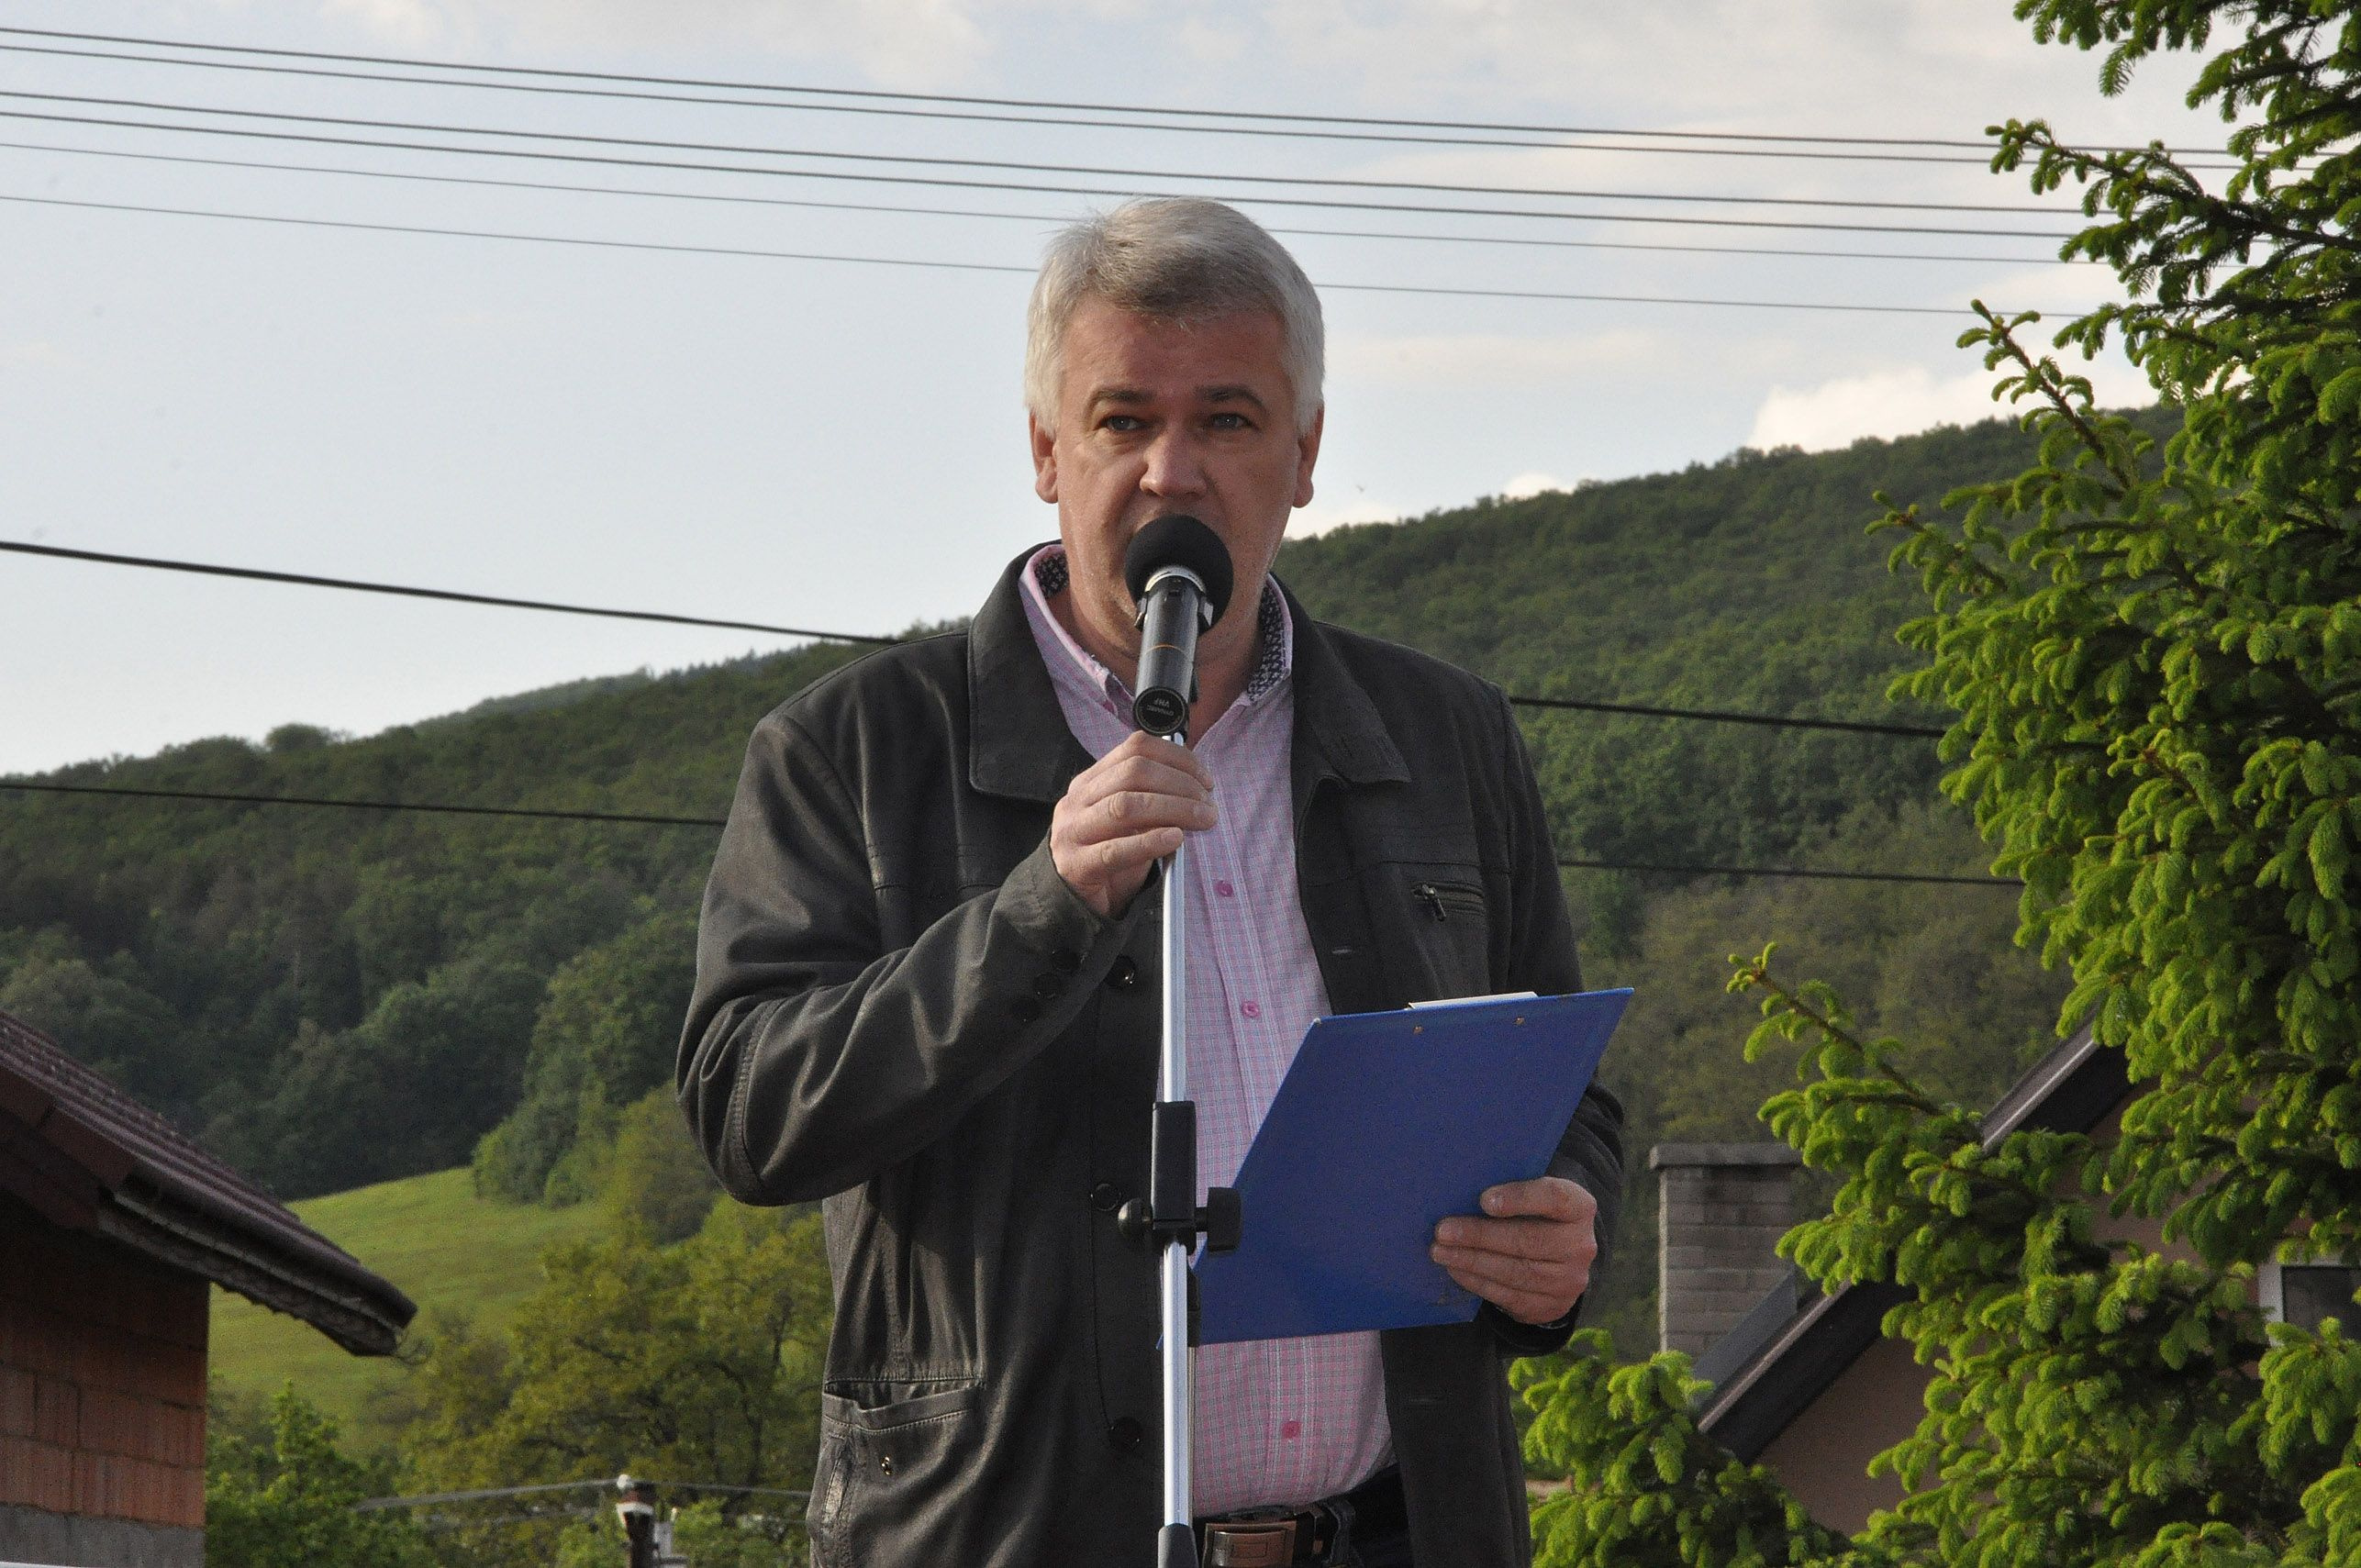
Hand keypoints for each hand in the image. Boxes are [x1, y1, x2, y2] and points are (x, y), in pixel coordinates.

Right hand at [1050, 732, 1216, 918]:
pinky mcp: (1075, 865)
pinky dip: (1150, 841)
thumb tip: (1199, 790)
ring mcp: (1073, 831)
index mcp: (1091, 780)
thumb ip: (1152, 799)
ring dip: (1173, 808)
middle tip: (1208, 804)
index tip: (1205, 780)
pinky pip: (1115, 850)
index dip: (1177, 758)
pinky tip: (1174, 839)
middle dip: (1180, 784)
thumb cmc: (1109, 855)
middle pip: (1133, 772)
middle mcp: (1078, 799)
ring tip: (1202, 820)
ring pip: (1125, 806)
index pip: (1135, 748)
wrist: (1074, 901)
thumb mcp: (1129, 821)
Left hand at [1430, 1176, 1597, 1325]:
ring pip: (1517, 1272)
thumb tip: (1461, 1191)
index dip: (1521, 1198)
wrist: (1560, 1257)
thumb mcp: (1534, 1195)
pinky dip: (1478, 1283)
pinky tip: (1456, 1270)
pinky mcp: (1552, 1306)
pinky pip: (1510, 1296)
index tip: (1483, 1200)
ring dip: (1473, 1262)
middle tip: (1443, 1231)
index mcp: (1580, 1207)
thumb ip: (1510, 1190)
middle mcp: (1580, 1246)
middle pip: (1529, 1241)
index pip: (1555, 1198)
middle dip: (1480, 1236)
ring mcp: (1569, 1280)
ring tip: (1441, 1252)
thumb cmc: (1536, 1214)